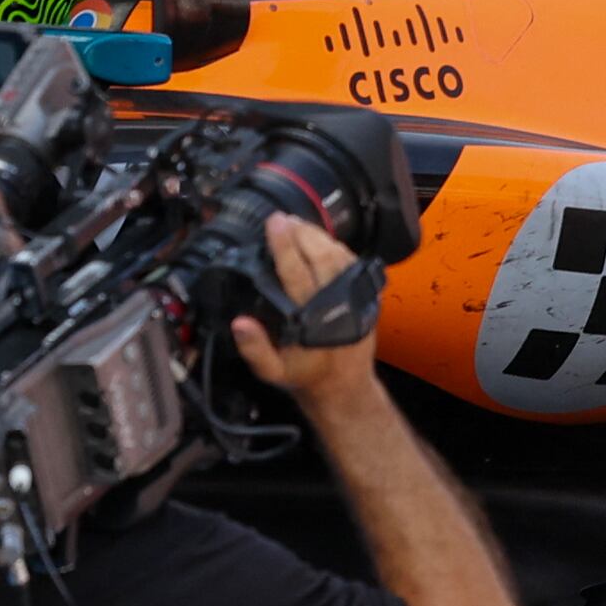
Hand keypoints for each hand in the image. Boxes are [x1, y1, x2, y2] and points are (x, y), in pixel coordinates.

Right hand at [226, 213, 384, 404]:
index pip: (297, 272)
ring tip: (297, 223)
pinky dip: (336, 247)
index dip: (284, 245)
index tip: (274, 223)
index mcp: (313, 319)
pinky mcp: (365, 297)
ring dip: (319, 236)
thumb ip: (255, 348)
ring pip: (339, 256)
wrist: (344, 387)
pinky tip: (320, 239)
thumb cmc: (306, 376)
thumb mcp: (272, 371)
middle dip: (302, 233)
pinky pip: (352, 264)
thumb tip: (239, 323)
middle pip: (321, 256)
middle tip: (282, 218)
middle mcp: (337, 304)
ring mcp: (355, 298)